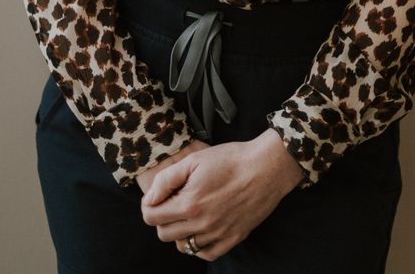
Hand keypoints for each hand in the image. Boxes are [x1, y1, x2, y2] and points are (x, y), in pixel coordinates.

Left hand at [140, 129, 303, 260]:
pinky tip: (202, 226)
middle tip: (175, 201)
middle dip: (162, 217)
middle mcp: (202, 225)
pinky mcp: (232, 240)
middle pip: (164, 234)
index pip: (151, 218)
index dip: (150, 205)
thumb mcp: (194, 160)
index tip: (158, 196)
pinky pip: (205, 254)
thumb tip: (149, 199)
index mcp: (189, 204)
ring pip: (183, 246)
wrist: (266, 168)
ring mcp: (218, 235)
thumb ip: (166, 180)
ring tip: (190, 211)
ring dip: (180, 231)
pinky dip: (198, 244)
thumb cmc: (229, 160)